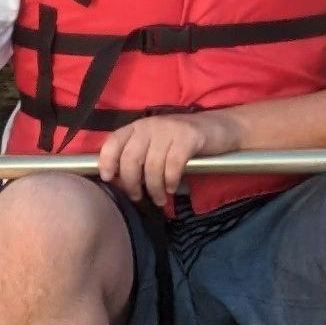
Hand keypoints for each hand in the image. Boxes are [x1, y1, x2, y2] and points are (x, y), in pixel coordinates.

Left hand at [95, 109, 234, 210]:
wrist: (218, 128)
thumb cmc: (181, 141)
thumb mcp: (155, 144)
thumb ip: (137, 156)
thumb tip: (118, 182)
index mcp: (137, 127)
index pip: (113, 142)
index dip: (107, 161)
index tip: (109, 179)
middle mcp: (150, 126)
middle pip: (131, 158)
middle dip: (131, 183)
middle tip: (137, 197)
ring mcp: (169, 129)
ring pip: (152, 165)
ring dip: (153, 188)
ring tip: (158, 199)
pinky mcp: (188, 136)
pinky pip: (173, 165)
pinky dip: (170, 180)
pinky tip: (172, 187)